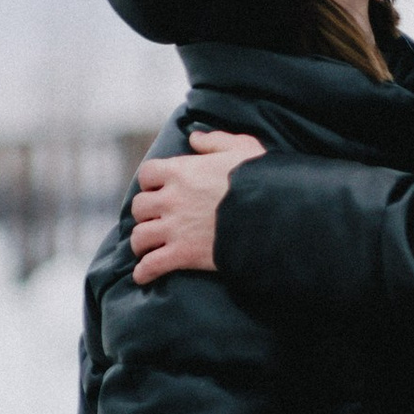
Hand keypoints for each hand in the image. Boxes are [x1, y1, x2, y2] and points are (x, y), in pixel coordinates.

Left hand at [131, 126, 263, 280]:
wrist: (273, 216)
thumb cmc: (261, 180)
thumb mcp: (244, 149)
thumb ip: (216, 141)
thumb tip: (194, 137)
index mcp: (182, 171)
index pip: (147, 174)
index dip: (151, 182)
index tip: (159, 189)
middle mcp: (171, 199)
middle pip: (139, 207)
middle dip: (146, 214)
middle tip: (156, 220)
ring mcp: (174, 228)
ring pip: (139, 237)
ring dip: (142, 243)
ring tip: (148, 248)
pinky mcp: (182, 255)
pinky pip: (150, 265)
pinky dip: (144, 272)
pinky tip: (144, 275)